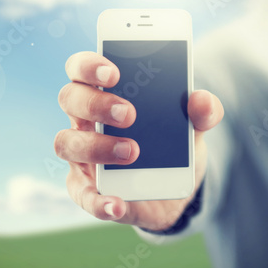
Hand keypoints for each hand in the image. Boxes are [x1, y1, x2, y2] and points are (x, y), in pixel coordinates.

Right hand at [54, 51, 223, 230]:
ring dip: (95, 147)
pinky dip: (98, 200)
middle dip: (95, 104)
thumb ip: (202, 111)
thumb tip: (202, 100)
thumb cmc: (171, 144)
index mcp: (105, 94)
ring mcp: (81, 156)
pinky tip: (118, 203)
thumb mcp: (191, 126)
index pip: (81, 68)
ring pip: (66, 143)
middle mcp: (85, 120)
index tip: (114, 72)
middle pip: (69, 98)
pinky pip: (83, 195)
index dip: (89, 65)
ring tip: (132, 152)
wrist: (173, 188)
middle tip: (129, 114)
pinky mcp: (86, 190)